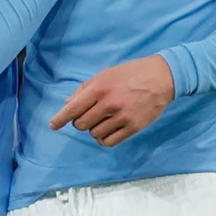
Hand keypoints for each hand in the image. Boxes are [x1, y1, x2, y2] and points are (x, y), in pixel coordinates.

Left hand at [50, 54, 175, 145]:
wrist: (162, 77)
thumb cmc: (130, 74)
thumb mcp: (105, 74)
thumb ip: (84, 89)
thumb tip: (67, 104)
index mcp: (99, 89)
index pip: (73, 109)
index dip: (60, 119)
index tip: (53, 126)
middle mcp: (109, 104)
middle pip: (81, 124)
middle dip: (80, 122)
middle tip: (88, 115)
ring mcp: (122, 117)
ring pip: (94, 134)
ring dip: (94, 129)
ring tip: (103, 120)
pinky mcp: (134, 127)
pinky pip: (109, 142)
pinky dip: (103, 139)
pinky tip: (107, 131)